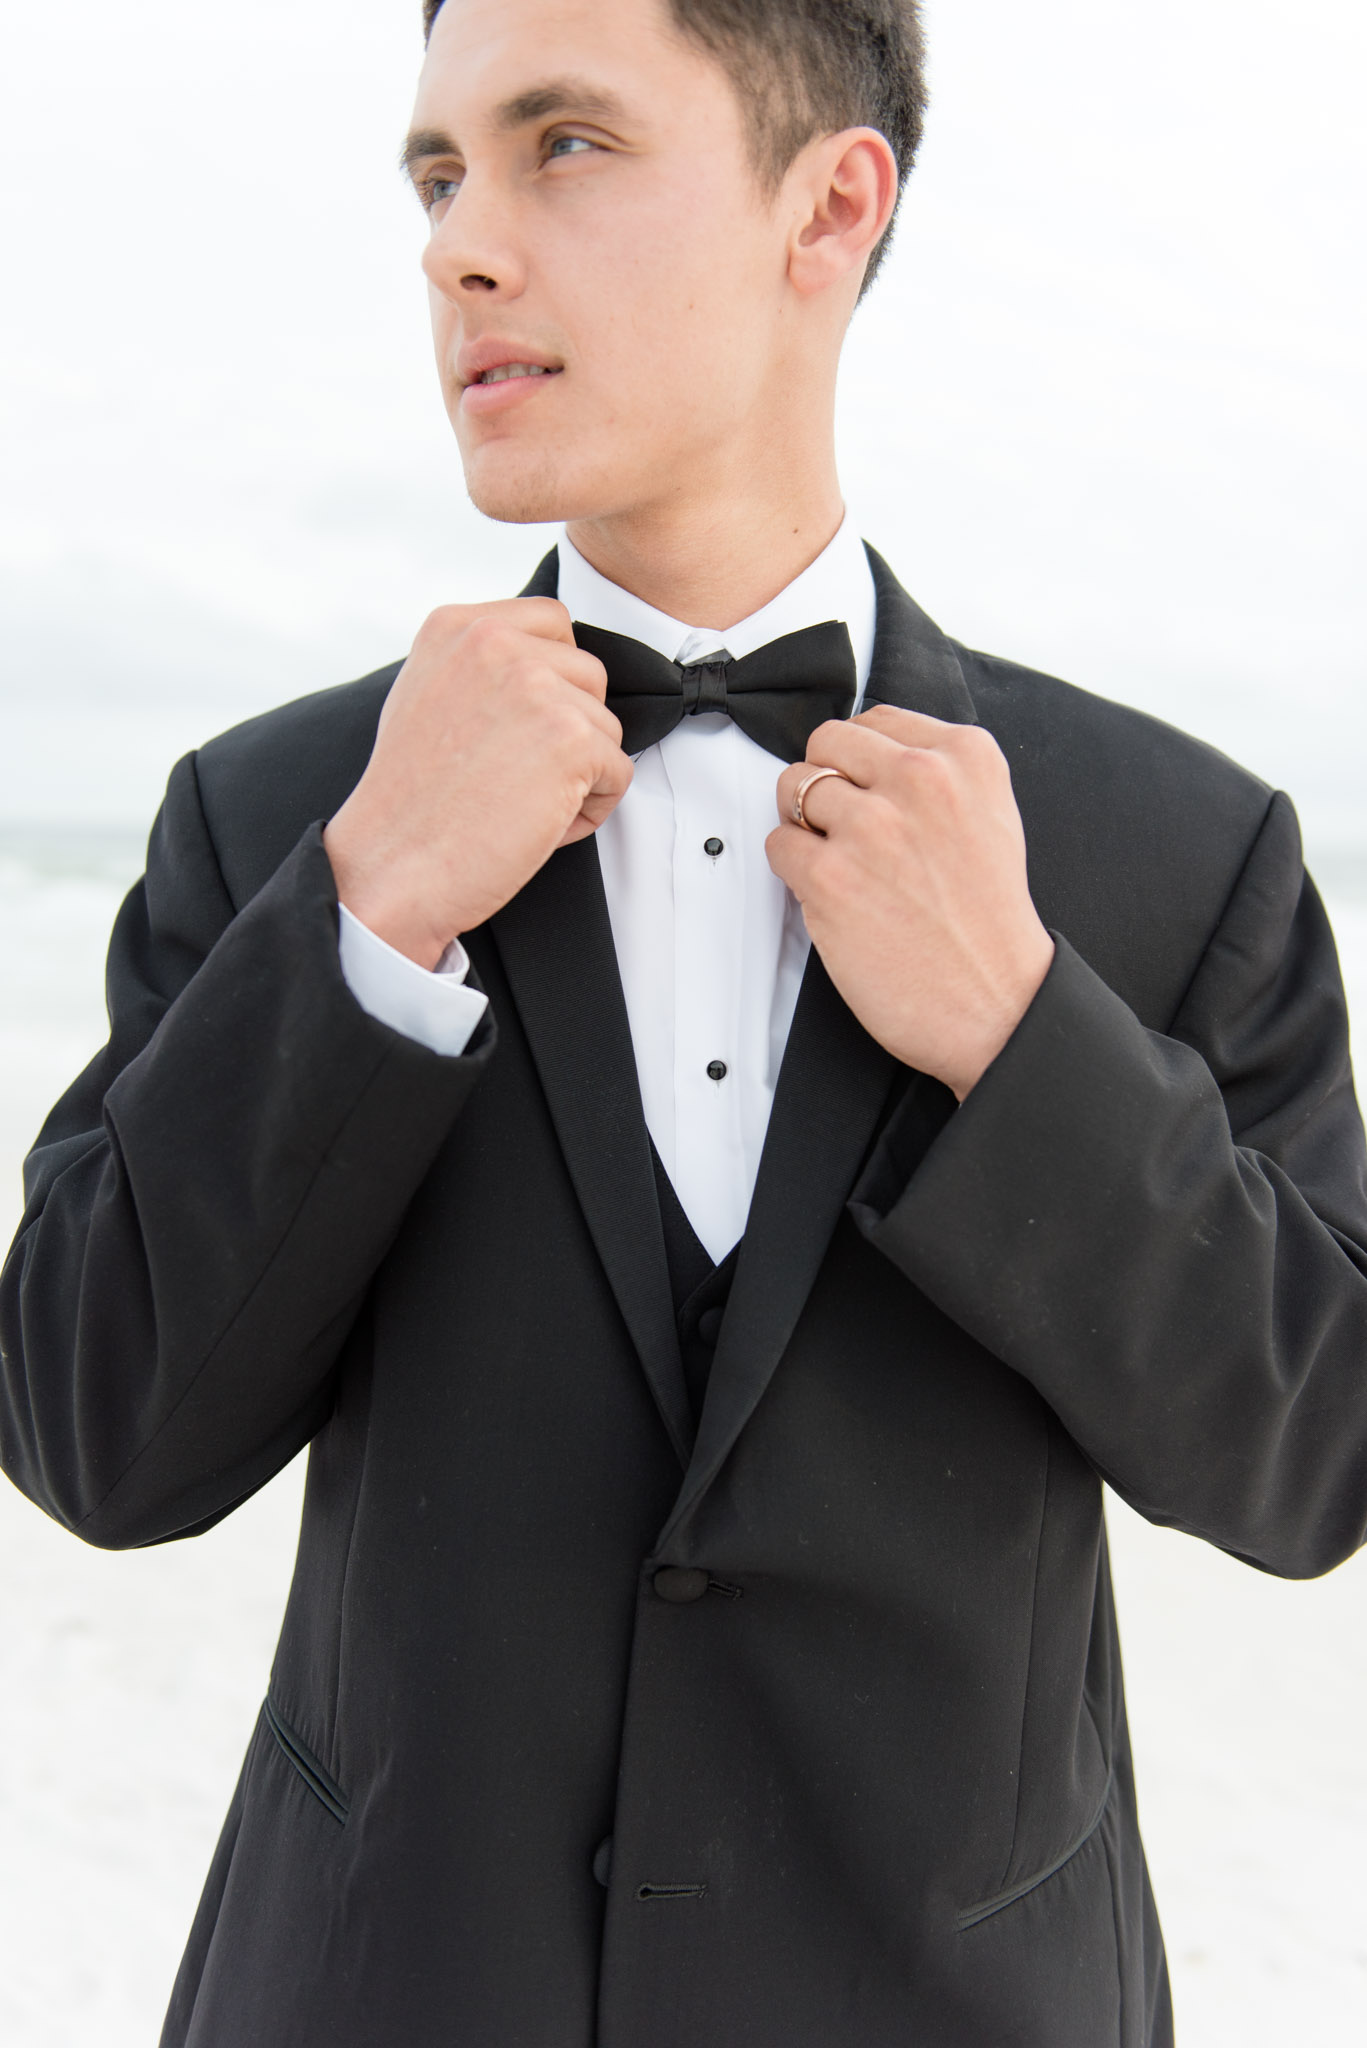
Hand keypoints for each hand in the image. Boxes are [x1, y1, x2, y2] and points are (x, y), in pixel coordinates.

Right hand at [324, 598, 630, 966]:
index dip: (554, 681)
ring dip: (579, 774)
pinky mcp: (572, 738)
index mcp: (459, 626)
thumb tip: (546, 663)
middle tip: (512, 777)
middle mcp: (496, 643)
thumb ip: (483, 665)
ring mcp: (536, 687)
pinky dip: (589, 811)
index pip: (553, 622)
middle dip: (569, 730)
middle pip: (589, 675)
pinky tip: (534, 826)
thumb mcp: (428, 696)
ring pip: (607, 726)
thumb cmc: (410, 801)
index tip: (518, 730)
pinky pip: (618, 773)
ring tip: (517, 804)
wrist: (391, 867)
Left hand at [767, 707, 1054, 1099]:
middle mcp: (919, 779)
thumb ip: (939, 774)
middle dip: (827, 781)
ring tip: (840, 860)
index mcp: (965, 756)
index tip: (866, 790)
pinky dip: (793, 868)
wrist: (997, 1003)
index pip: (877, 720)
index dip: (861, 761)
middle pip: (827, 742)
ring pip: (794, 786)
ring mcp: (871, 825)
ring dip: (805, 823)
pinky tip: (830, 893)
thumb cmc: (989, 924)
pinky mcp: (830, 876)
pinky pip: (779, 843)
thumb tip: (872, 756)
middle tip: (844, 825)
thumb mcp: (991, 817)